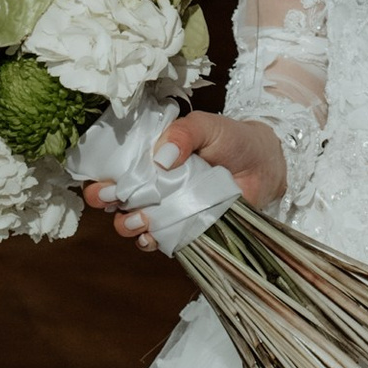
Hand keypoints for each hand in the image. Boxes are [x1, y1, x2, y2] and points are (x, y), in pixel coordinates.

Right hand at [84, 110, 286, 248]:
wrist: (265, 165)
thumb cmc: (232, 139)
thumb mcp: (206, 125)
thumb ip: (184, 133)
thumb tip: (161, 158)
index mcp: (150, 158)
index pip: (114, 168)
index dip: (101, 176)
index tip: (104, 181)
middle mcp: (153, 185)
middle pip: (115, 198)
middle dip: (106, 200)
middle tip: (114, 198)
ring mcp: (167, 209)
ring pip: (133, 223)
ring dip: (128, 224)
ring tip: (139, 219)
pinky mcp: (184, 229)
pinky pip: (160, 240)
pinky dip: (152, 241)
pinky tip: (152, 236)